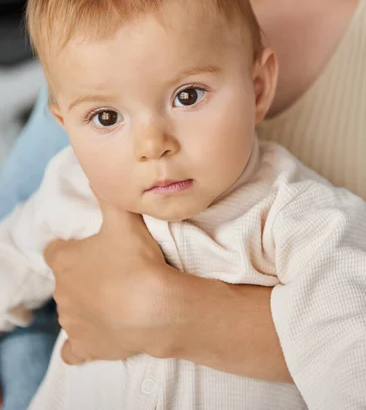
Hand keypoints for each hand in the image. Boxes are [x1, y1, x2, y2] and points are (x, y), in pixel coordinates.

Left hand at [44, 198, 173, 364]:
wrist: (154, 309)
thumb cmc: (135, 261)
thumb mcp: (124, 219)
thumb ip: (109, 195)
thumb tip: (100, 173)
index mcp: (65, 261)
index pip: (55, 250)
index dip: (71, 248)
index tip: (92, 248)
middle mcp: (62, 292)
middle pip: (66, 281)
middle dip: (83, 276)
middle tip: (113, 270)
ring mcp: (72, 322)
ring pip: (71, 311)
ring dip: (87, 306)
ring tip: (117, 299)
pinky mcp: (85, 347)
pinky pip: (74, 349)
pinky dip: (82, 342)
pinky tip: (98, 334)